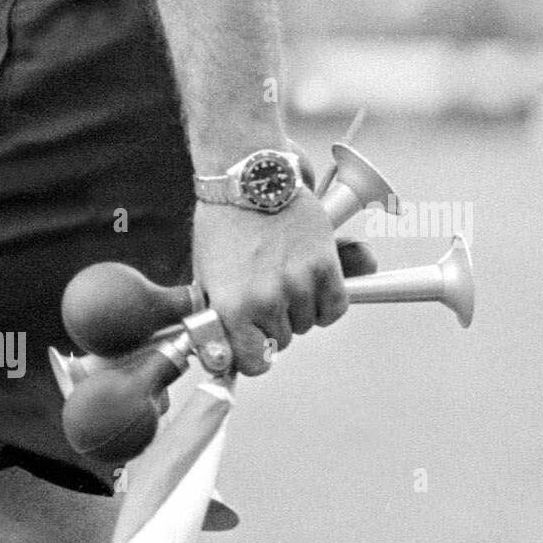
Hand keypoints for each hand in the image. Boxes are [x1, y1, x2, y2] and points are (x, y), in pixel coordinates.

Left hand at [191, 145, 346, 375]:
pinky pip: (335, 307)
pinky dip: (327, 301)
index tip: (255, 348)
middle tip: (266, 296)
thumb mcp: (207, 277)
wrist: (249, 179)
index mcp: (232, 308)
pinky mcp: (325, 265)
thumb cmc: (223, 225)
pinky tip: (311, 283)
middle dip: (275, 325)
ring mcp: (298, 284)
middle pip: (282, 341)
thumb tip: (225, 352)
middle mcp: (266, 301)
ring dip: (300, 309)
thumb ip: (220, 317)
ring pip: (308, 324)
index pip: (253, 363)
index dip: (254, 356)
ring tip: (283, 279)